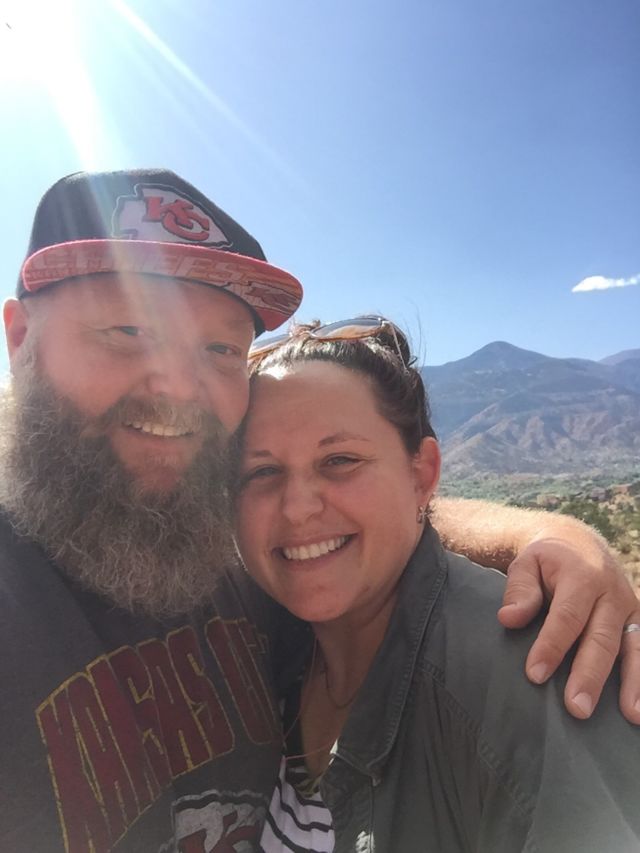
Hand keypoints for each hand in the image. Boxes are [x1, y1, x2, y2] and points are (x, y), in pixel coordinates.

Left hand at [498, 526, 639, 723]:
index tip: (535, 674)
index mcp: (582, 576)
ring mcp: (630, 607)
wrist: (579, 542)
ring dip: (633, 683)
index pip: (566, 617)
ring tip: (630, 716)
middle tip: (576, 708)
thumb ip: (519, 589)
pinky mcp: (639, 619)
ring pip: (633, 647)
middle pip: (601, 638)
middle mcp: (612, 592)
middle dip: (589, 675)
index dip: (551, 646)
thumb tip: (508, 618)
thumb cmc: (547, 560)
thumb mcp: (526, 563)